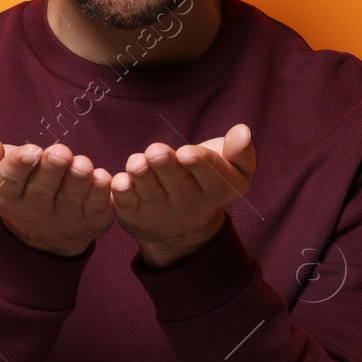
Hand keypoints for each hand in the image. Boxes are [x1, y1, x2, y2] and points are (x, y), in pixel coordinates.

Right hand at [0, 138, 113, 257]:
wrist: (43, 236)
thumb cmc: (17, 188)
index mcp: (4, 197)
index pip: (8, 181)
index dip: (18, 165)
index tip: (30, 151)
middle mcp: (34, 211)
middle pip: (42, 189)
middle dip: (52, 169)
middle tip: (60, 153)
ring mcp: (64, 218)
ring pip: (71, 198)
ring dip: (77, 180)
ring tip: (82, 165)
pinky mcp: (91, 221)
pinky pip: (96, 207)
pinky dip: (100, 193)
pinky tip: (102, 178)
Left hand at [111, 124, 255, 268]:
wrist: (184, 230)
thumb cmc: (209, 183)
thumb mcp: (234, 171)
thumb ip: (240, 152)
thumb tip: (243, 131)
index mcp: (215, 189)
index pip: (211, 176)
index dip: (200, 164)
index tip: (188, 153)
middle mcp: (186, 203)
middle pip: (176, 183)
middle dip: (166, 167)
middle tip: (157, 152)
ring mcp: (158, 210)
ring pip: (149, 192)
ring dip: (142, 177)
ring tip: (137, 163)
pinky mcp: (133, 214)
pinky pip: (125, 204)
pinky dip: (120, 193)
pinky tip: (117, 181)